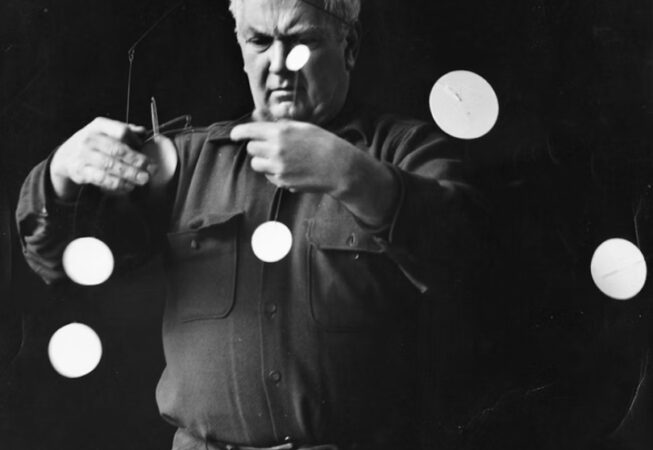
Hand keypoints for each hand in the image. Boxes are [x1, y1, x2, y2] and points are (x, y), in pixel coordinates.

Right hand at [49, 117, 153, 199]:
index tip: (145, 149)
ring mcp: (84, 155)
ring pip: (110, 165)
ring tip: (143, 179)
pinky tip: (129, 186)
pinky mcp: (81, 171)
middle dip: (137, 160)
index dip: (135, 140)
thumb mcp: (107, 132)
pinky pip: (102, 179)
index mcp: (99, 126)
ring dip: (129, 173)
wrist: (67, 156)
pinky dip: (117, 183)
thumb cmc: (95, 143)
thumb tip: (144, 132)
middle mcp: (90, 139)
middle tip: (152, 169)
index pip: (121, 130)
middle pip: (117, 149)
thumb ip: (126, 131)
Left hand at [230, 120, 397, 226]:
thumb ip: (281, 125)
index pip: (250, 131)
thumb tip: (261, 121)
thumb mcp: (303, 127)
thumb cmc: (323, 143)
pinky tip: (290, 169)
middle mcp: (276, 149)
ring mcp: (278, 167)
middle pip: (251, 148)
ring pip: (256, 163)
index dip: (238, 132)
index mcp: (281, 131)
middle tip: (269, 146)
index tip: (234, 135)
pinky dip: (274, 173)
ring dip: (263, 160)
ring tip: (280, 158)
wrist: (339, 166)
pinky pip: (269, 176)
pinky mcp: (282, 181)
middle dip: (257, 146)